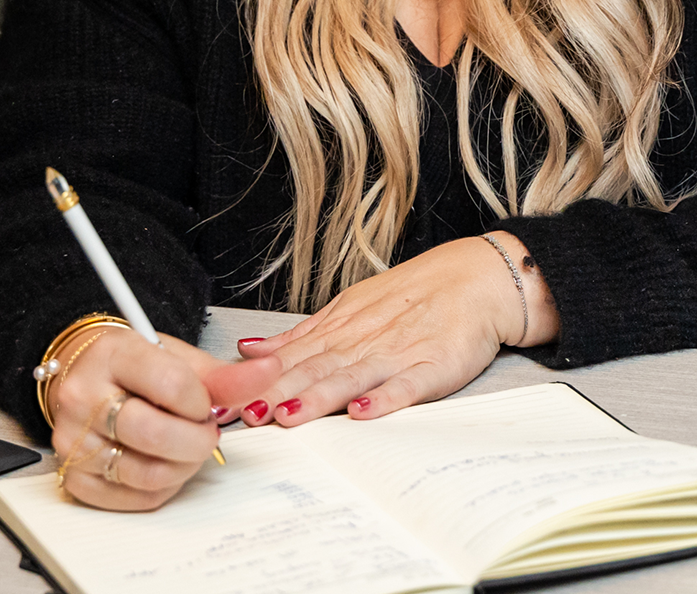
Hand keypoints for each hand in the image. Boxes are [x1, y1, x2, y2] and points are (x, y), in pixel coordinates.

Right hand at [48, 327, 280, 510]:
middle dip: (198, 439)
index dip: (200, 401)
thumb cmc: (131, 365)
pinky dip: (165, 486)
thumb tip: (269, 374)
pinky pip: (136, 498)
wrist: (81, 375)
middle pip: (155, 433)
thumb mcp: (174, 356)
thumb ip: (221, 374)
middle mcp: (84, 398)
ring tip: (188, 446)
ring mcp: (74, 441)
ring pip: (148, 472)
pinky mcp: (75, 478)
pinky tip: (166, 462)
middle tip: (205, 430)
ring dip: (185, 466)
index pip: (169, 384)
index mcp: (111, 356)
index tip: (205, 403)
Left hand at [227, 233, 557, 427]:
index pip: (289, 356)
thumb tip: (249, 349)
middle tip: (240, 415)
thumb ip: (303, 335)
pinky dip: (383, 400)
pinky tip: (363, 413)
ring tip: (287, 417)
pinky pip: (404, 386)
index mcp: (340, 326)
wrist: (477, 279)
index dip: (253, 380)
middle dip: (273, 393)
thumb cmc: (413, 297)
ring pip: (350, 377)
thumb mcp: (351, 307)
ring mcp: (396, 352)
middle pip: (311, 369)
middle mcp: (362, 338)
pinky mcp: (431, 366)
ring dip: (317, 398)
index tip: (219, 400)